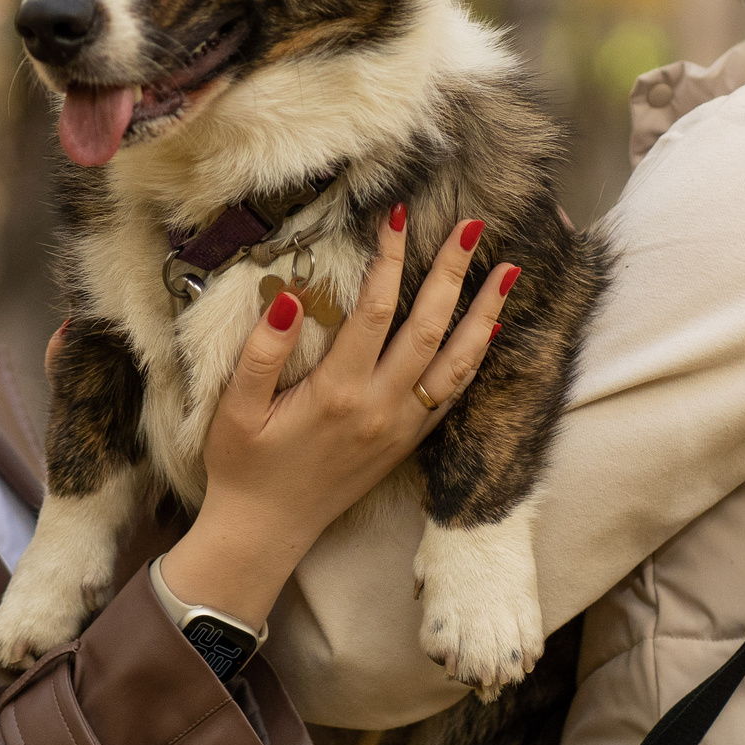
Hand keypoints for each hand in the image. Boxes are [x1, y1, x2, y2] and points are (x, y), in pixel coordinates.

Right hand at [161, 209, 514, 626]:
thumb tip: (288, 300)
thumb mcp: (235, 409)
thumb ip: (261, 354)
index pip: (375, 310)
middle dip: (453, 273)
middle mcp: (380, 408)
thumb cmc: (244, 466)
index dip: (390, 258)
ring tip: (508, 272)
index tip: (399, 214)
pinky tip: (489, 331)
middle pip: (429, 328)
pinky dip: (476, 360)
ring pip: (456, 363)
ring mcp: (400, 427)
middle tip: (475, 227)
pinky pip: (453, 396)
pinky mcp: (407, 442)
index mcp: (337, 393)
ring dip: (485, 314)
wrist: (266, 530)